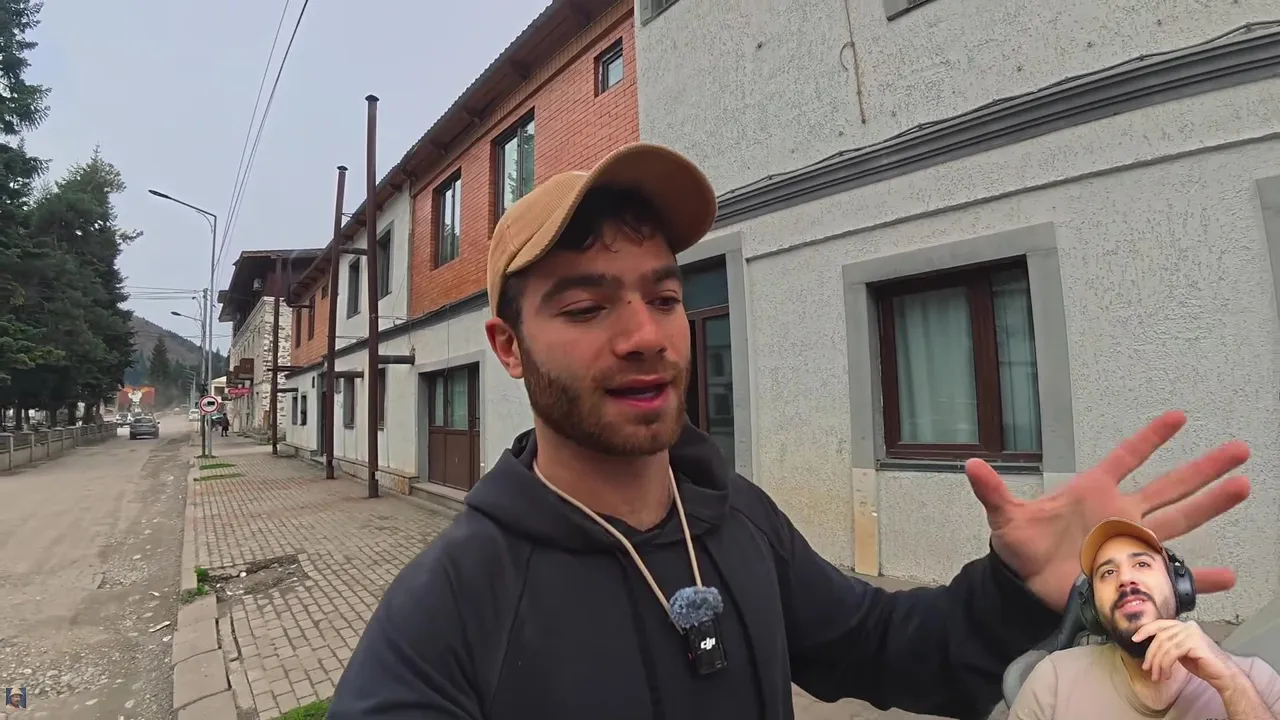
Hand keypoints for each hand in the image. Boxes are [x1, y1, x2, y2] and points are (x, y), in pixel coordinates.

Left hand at [966, 410, 1250, 609]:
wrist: (1023, 587)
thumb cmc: (1019, 547)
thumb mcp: (1005, 517)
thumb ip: (992, 491)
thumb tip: (969, 464)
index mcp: (1093, 492)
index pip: (1125, 458)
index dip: (1148, 438)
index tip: (1178, 416)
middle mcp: (1119, 513)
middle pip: (1169, 486)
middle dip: (1203, 468)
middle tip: (1239, 449)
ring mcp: (1131, 543)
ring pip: (1180, 520)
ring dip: (1212, 505)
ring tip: (1243, 486)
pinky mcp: (1133, 574)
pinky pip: (1172, 577)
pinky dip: (1198, 579)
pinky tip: (1226, 576)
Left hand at [1134, 619, 1241, 686]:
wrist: (1223, 675)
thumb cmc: (1202, 664)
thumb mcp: (1180, 651)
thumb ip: (1168, 645)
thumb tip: (1149, 647)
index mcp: (1183, 625)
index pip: (1159, 624)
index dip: (1145, 630)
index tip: (1134, 639)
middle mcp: (1187, 626)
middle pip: (1159, 637)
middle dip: (1151, 654)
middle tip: (1147, 669)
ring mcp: (1192, 633)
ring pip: (1164, 646)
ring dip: (1158, 663)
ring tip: (1157, 676)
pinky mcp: (1194, 642)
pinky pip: (1171, 653)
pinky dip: (1166, 665)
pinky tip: (1166, 674)